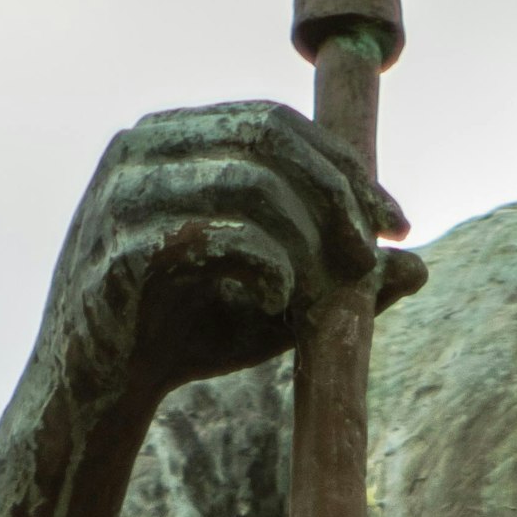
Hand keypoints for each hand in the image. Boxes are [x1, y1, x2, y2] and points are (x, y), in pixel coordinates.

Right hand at [0, 97, 420, 516]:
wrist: (97, 393)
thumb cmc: (187, 334)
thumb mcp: (277, 303)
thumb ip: (337, 279)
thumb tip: (418, 267)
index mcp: (174, 141)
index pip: (274, 124)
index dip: (344, 166)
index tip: (396, 222)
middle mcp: (140, 150)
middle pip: (265, 139)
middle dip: (334, 197)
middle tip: (369, 260)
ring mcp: (120, 195)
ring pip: (245, 182)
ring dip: (304, 237)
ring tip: (319, 291)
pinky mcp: (114, 253)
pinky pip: (211, 236)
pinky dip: (264, 265)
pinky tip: (278, 302)